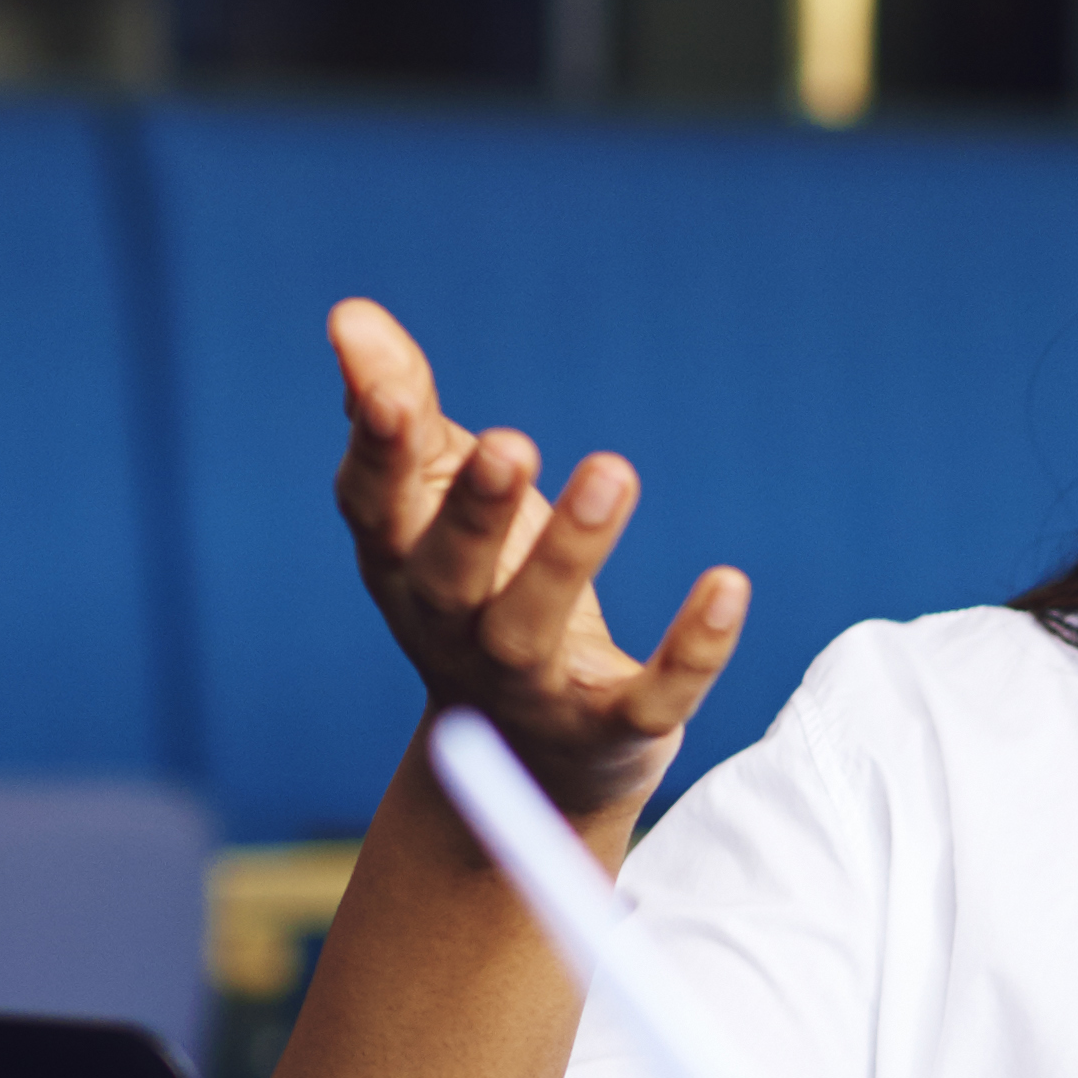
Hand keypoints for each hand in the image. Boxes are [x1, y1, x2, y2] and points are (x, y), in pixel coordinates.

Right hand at [328, 296, 747, 842]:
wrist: (525, 763)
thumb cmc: (480, 588)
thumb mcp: (436, 500)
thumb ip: (402, 410)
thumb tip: (349, 314)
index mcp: (402, 565)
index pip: (375, 509)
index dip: (377, 454)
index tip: (394, 395)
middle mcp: (450, 631)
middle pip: (449, 577)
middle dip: (475, 512)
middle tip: (513, 443)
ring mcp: (527, 689)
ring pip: (533, 631)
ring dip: (570, 556)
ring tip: (614, 472)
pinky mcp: (608, 732)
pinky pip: (649, 699)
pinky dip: (690, 651)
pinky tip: (728, 583)